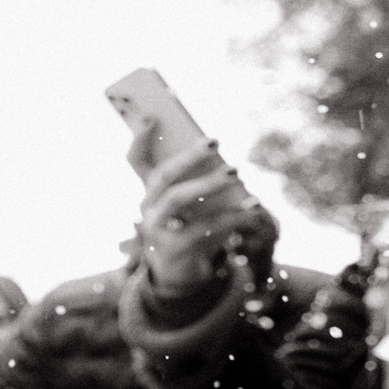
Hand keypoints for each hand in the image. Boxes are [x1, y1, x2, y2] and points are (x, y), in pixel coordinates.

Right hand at [134, 140, 263, 296]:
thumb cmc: (188, 227)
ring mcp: (158, 230)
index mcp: (148, 192)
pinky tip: (253, 207)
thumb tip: (217, 153)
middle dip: (187, 157)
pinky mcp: (177, 249)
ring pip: (178, 199)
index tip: (150, 115)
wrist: (180, 272)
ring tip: (237, 172)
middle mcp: (147, 209)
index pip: (135, 161)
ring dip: (208, 183)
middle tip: (215, 142)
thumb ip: (196, 178)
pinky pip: (205, 227)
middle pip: (162, 177)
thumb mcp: (189, 203)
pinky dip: (232, 216)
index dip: (138, 138)